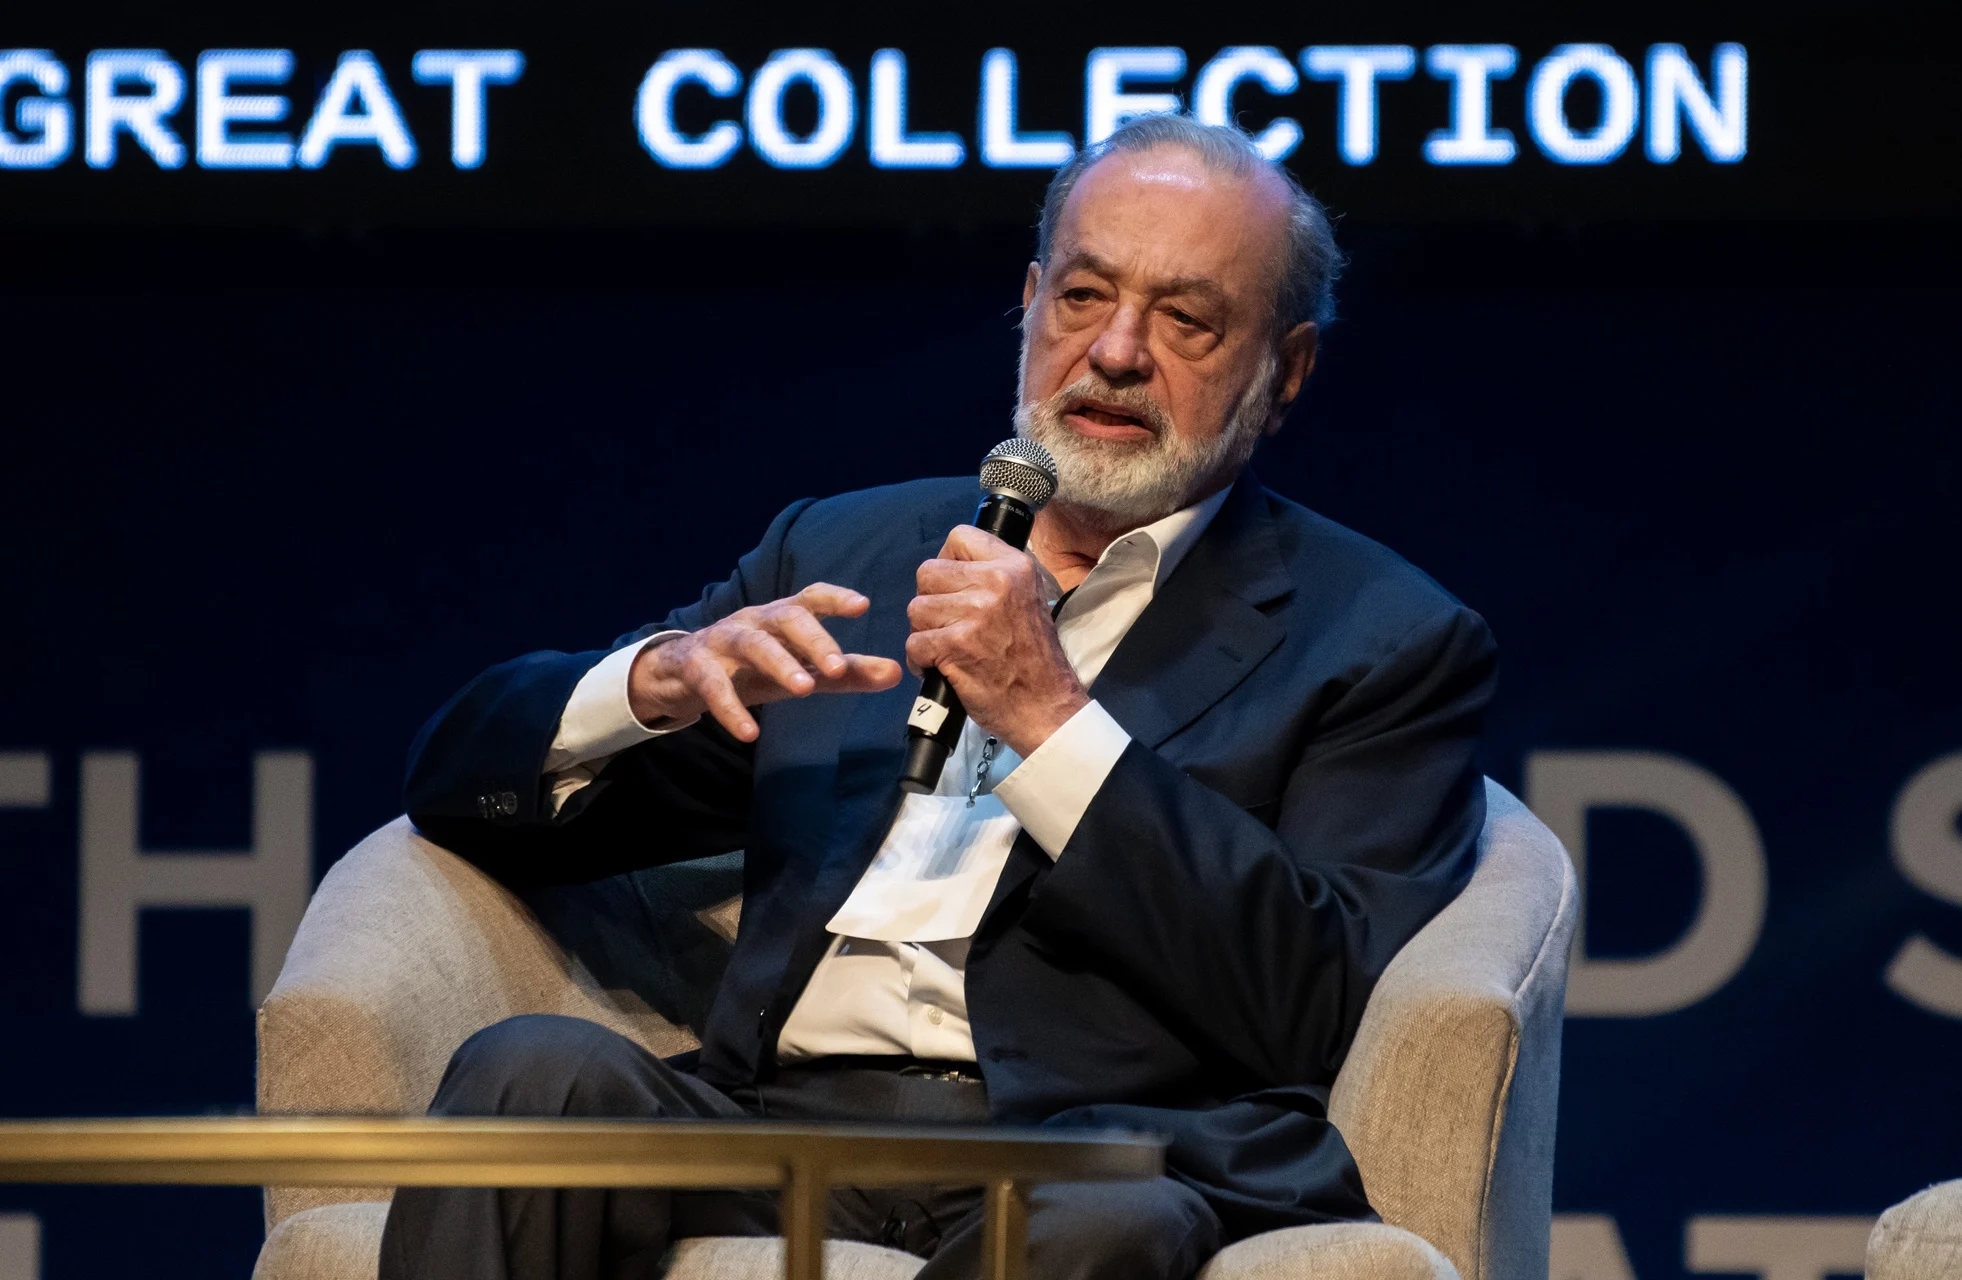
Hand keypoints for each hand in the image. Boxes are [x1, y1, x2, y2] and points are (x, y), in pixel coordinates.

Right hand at [629, 583, 901, 741]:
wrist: (680, 673)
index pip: (810, 598)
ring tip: (804, 688)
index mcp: (781, 617)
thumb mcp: (800, 669)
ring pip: (751, 644)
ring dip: (779, 663)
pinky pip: (713, 684)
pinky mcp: (696, 667)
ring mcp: (723, 640)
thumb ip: (846, 673)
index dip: (834, 598)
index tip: (862, 605)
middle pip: (785, 617)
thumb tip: (896, 674)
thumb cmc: (752, 666)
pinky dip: (730, 708)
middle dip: (813, 638)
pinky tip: (749, 733)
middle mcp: (754, 621)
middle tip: (838, 667)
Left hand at [906, 526, 1088, 756]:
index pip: (960, 536)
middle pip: (928, 572)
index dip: (948, 560)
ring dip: (924, 632)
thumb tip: (952, 561)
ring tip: (947, 648)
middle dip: (930, 601)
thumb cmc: (1033, 657)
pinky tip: (941, 667)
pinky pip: (914, 642)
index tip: (953, 585)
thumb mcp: (1027, 597)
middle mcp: (996, 582)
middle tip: (948, 624)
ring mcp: (974, 614)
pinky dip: (921, 660)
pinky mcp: (955, 645)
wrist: (1045, 705)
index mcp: (1014, 566)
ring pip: (916, 609)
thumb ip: (994, 575)